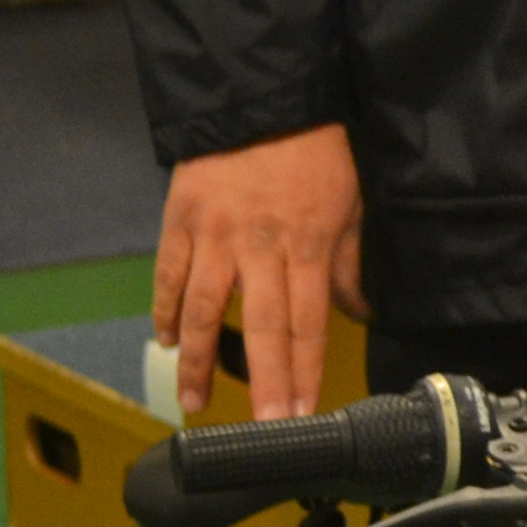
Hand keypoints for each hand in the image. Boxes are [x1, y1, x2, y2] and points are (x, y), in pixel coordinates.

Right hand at [154, 124, 362, 418]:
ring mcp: (214, 236)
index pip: (309, 322)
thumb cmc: (314, 151)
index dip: (306, 371)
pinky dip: (164, 312)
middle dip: (265, 382)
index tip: (303, 414)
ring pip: (202, 310)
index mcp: (307, 244)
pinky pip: (168, 276)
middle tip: (263, 428)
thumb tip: (361, 312)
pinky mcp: (180, 222)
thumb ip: (348, 262)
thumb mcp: (349, 202)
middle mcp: (260, 247)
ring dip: (198, 362)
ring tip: (194, 404)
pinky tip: (166, 343)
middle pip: (263, 327)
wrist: (261, 98)